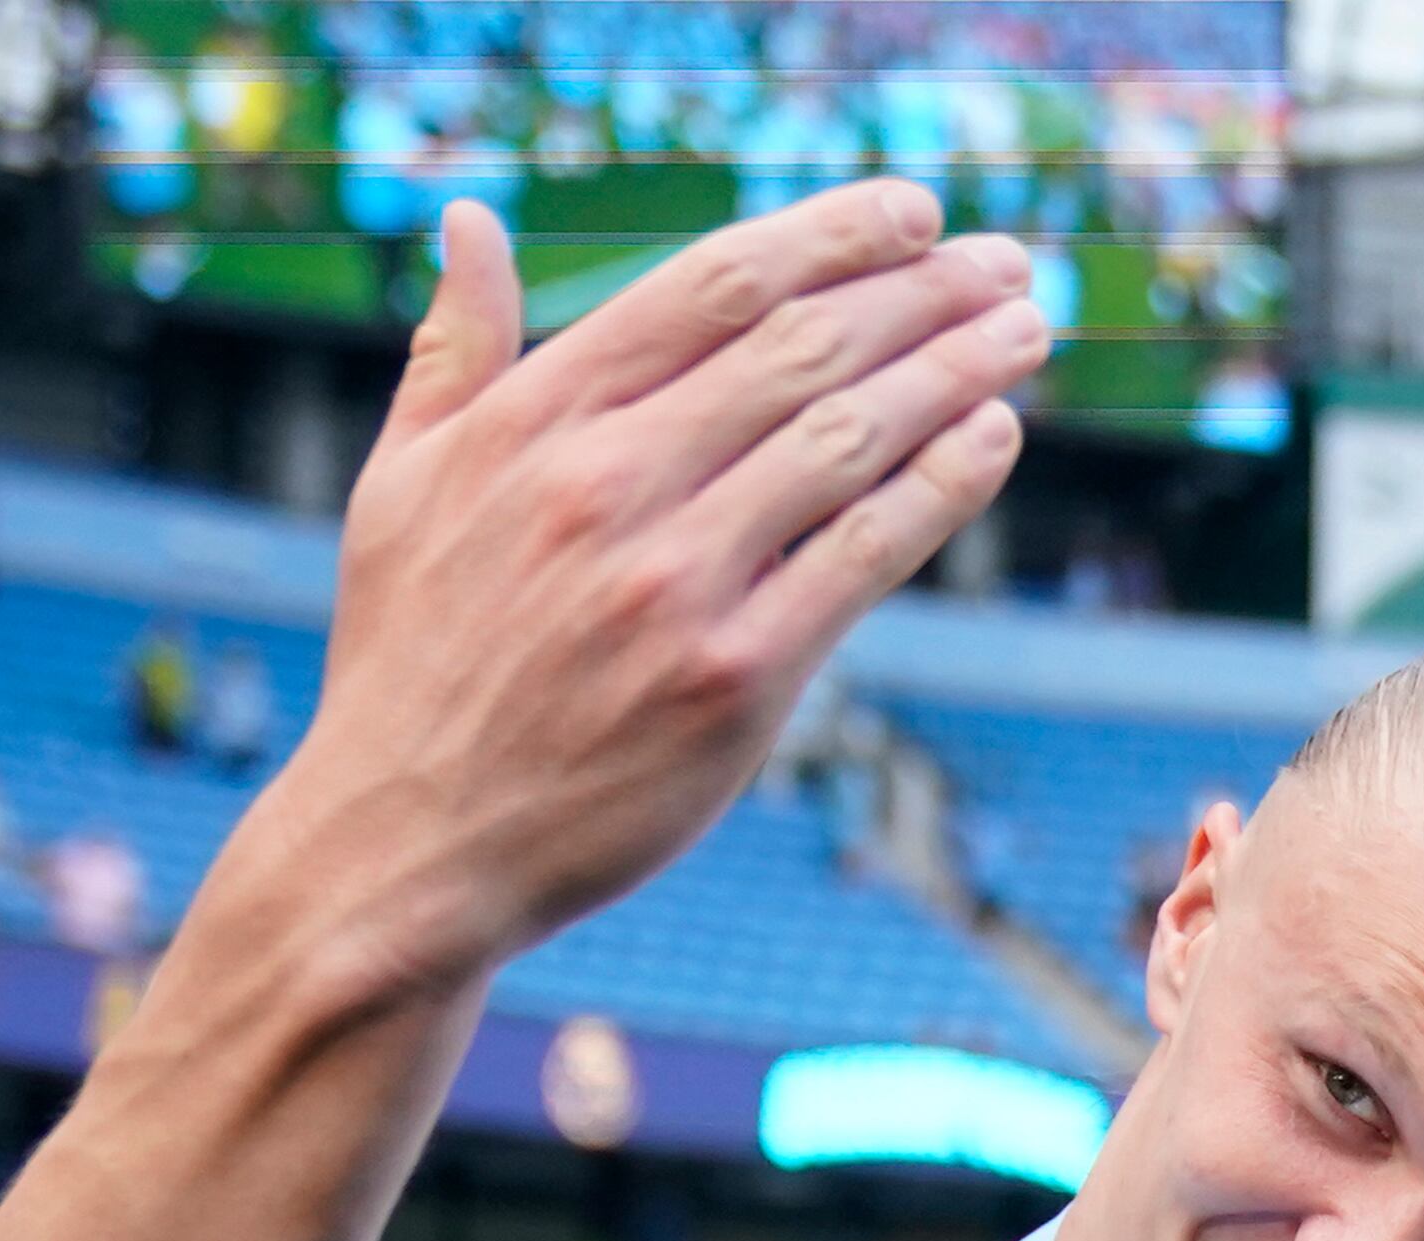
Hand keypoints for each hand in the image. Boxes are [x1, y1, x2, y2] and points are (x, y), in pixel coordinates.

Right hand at [269, 183, 1037, 995]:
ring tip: (1024, 331)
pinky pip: (863, 558)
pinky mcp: (733, 681)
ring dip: (955, 372)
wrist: (409, 843)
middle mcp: (607, 484)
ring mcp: (674, 583)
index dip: (830, 235)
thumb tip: (471, 221)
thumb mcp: (400, 485)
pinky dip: (940, 487)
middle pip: (801, 348)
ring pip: (847, 438)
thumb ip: (452, 350)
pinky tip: (995, 438)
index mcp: (535, 421)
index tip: (912, 214)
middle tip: (1003, 264)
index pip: (713, 286)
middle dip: (922, 292)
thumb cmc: (409, 660)